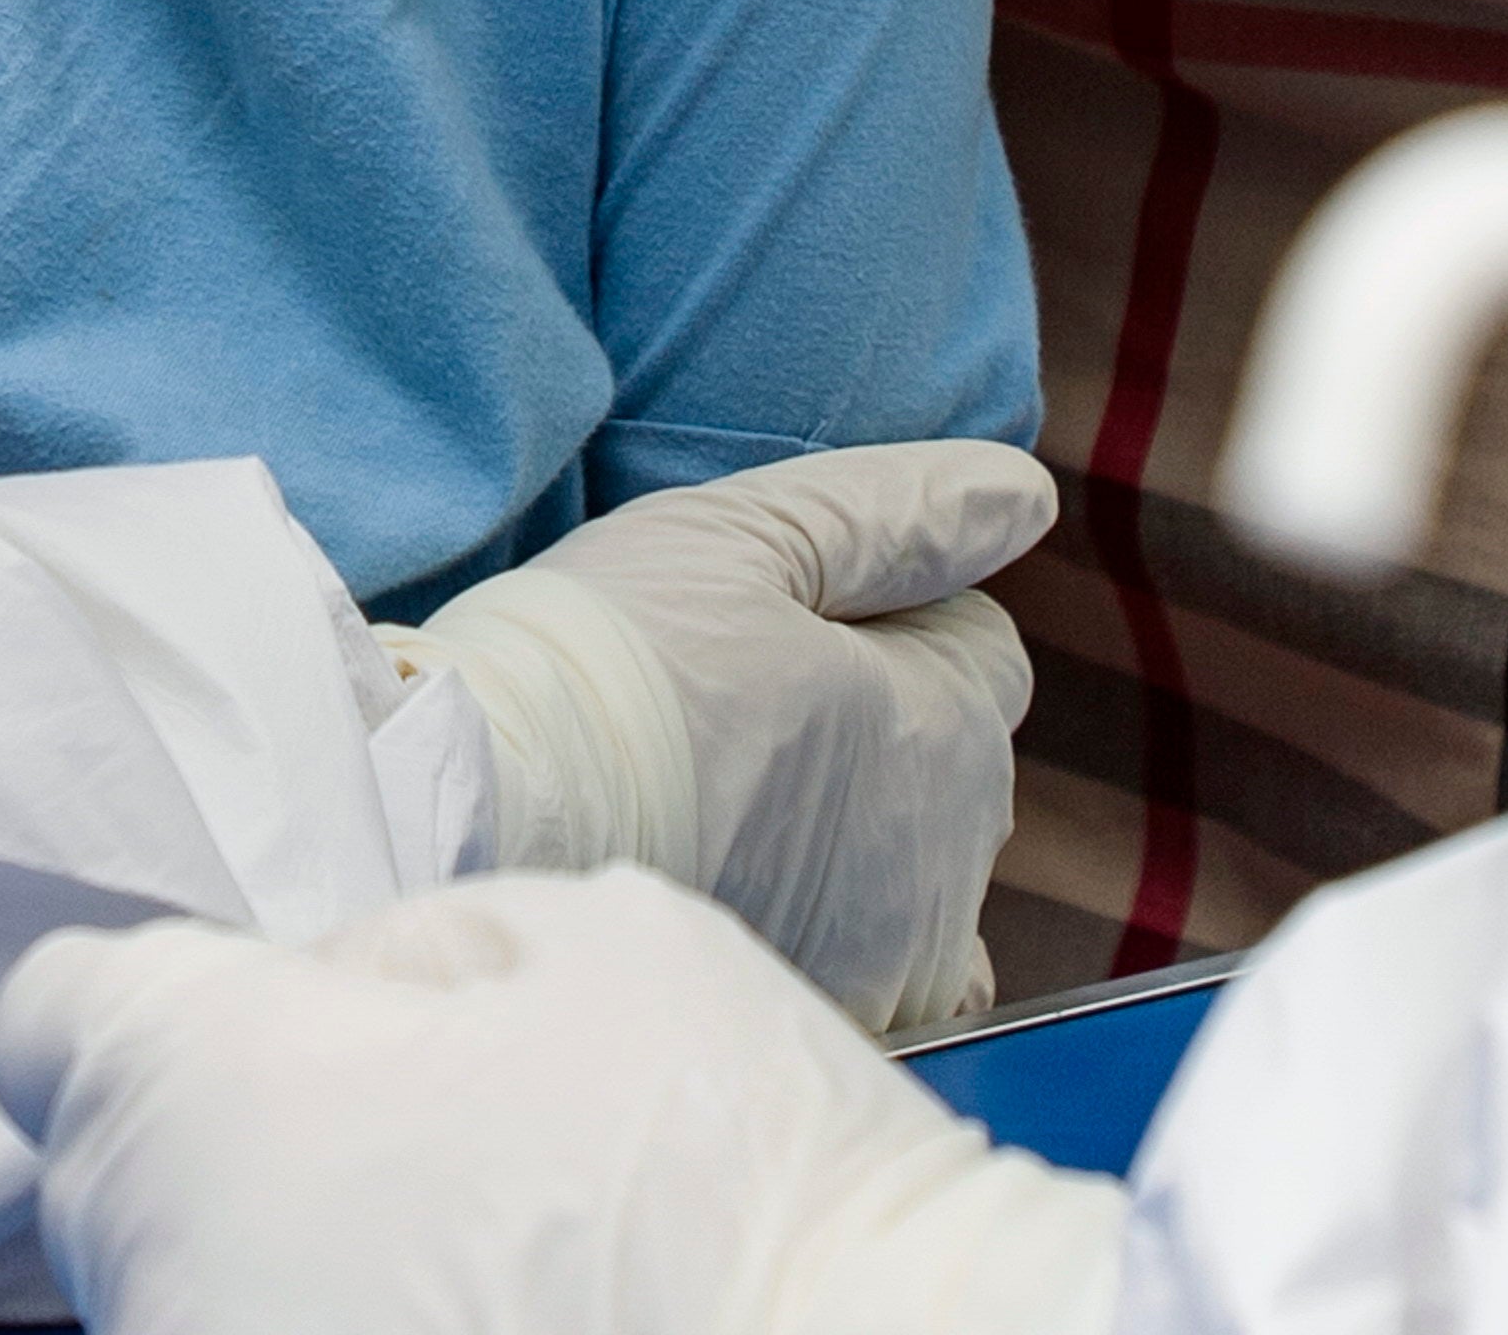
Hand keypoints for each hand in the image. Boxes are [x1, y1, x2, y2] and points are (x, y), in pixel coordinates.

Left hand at [0, 869, 1126, 1334]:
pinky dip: (348, 1332)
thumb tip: (357, 998)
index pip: (58, 1025)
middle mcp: (164, 1280)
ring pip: (208, 1299)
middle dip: (246, 1144)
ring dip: (298, 1269)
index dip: (168, 1003)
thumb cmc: (731, 1174)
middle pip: (130, 1182)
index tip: (263, 1024)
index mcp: (203, 1096)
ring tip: (486, 1268)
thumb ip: (415, 952)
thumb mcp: (591, 940)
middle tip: (432, 1142)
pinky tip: (495, 1326)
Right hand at [386, 439, 1056, 1032]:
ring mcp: (899, 948)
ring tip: (737, 791)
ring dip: (872, 823)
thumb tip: (1023, 495)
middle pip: (958, 751)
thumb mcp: (744, 537)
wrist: (484, 830)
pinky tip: (769, 890)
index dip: (884, 611)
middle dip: (886, 715)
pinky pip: (905, 973)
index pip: (981, 643)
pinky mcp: (837, 1012)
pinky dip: (862, 932)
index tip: (776, 617)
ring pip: (929, 860)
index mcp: (946, 720)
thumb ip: (896, 512)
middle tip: (739, 696)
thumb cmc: (606, 668)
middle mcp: (951, 846)